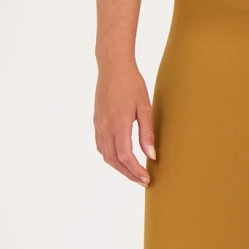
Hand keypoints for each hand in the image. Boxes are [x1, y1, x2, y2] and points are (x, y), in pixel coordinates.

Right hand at [94, 62, 154, 186]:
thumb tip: (151, 155)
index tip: (146, 178)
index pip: (125, 156)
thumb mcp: (145, 107)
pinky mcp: (97, 121)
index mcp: (118, 124)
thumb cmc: (131, 83)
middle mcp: (105, 127)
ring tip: (134, 172)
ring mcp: (98, 125)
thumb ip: (147, 132)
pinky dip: (111, 156)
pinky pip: (102, 145)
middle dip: (128, 173)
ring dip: (119, 167)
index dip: (135, 171)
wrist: (113, 67)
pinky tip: (121, 157)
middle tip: (142, 180)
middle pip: (114, 160)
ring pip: (106, 155)